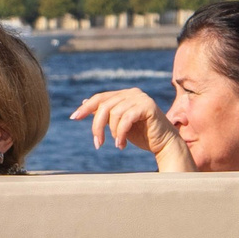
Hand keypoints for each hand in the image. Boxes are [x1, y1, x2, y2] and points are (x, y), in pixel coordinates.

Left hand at [70, 89, 190, 170]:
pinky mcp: (148, 106)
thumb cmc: (142, 135)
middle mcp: (132, 93)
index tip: (73, 118)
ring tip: (118, 145)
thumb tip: (85, 102)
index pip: (100, 98)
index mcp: (124, 95)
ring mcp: (141, 98)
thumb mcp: (118, 124)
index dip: (86, 108)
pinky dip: (121, 133)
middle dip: (97, 126)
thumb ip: (105, 114)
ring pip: (114, 113)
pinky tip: (122, 145)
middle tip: (97, 144)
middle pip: (104, 106)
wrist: (165, 144)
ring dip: (113, 133)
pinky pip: (126, 118)